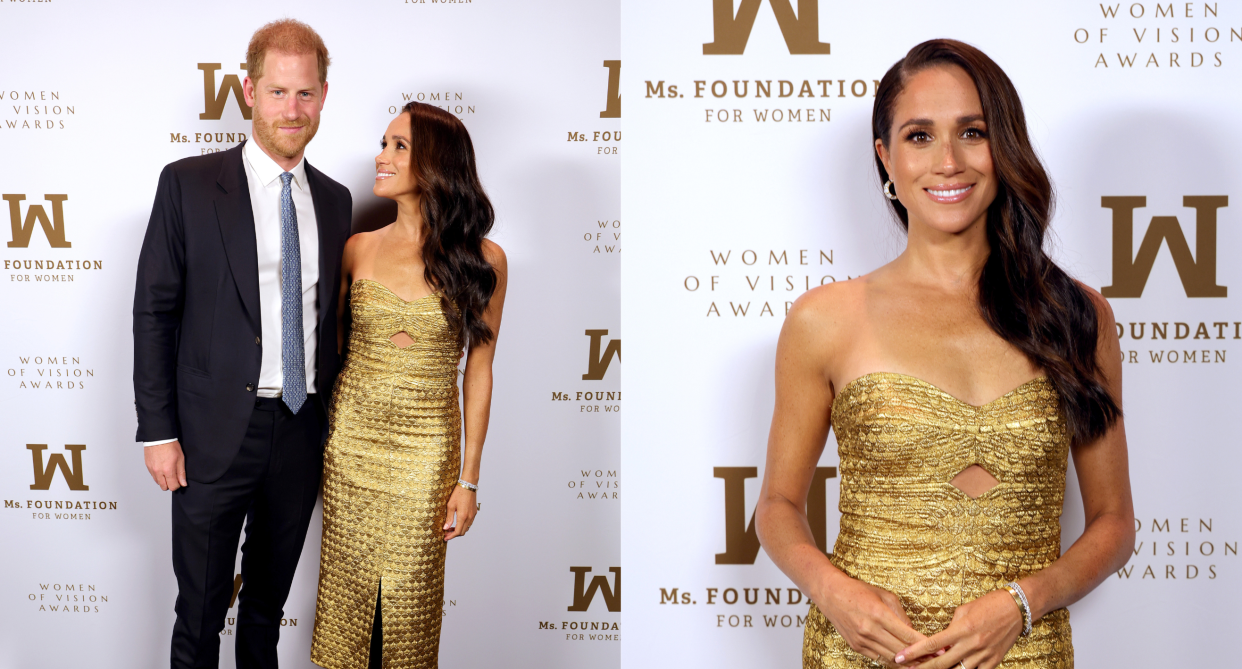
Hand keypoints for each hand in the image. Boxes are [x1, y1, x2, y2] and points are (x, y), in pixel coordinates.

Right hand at [144, 440, 186, 490]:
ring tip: (168, 472)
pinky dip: (158, 476)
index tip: (179, 481)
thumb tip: (183, 483)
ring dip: (163, 480)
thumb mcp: (180, 458)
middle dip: (170, 484)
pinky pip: (153, 476)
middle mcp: (158, 472)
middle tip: (174, 477)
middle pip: (164, 487)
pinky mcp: (147, 466)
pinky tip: (162, 469)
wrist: (158, 437)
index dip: (178, 485)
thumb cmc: (170, 445)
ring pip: (158, 482)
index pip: (173, 486)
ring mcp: (152, 470)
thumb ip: (181, 473)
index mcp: (168, 470)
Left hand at [443, 484, 476, 540]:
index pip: (457, 532)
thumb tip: (445, 528)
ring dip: (459, 530)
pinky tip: (457, 522)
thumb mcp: (450, 505)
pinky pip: (469, 523)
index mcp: (463, 516)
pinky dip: (463, 525)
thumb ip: (449, 518)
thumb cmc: (458, 493)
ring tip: (451, 528)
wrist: (468, 485)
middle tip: (446, 533)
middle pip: (462, 532)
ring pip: (466, 528)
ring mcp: (473, 515)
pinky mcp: (474, 512)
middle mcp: (469, 517)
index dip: (451, 536)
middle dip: (454, 534)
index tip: (445, 538)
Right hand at [817, 575, 932, 666]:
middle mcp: (869, 629)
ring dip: (908, 663)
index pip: (907, 635)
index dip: (926, 645)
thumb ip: (900, 614)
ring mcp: (862, 640)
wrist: (830, 594)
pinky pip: (879, 658)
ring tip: (922, 663)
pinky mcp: (856, 646)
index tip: (940, 650)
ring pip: (891, 658)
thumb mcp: (883, 595)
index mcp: (878, 614)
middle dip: (920, 657)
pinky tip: (903, 661)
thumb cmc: (858, 591)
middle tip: (936, 660)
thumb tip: (912, 631)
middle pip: (901, 650)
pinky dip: (892, 661)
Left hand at [894, 589, 1022, 668]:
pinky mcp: (994, 661)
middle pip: (941, 663)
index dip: (913, 653)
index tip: (900, 657)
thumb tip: (941, 640)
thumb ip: (951, 627)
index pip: (931, 644)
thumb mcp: (963, 610)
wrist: (1016, 608)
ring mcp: (983, 655)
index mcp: (960, 629)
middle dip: (921, 668)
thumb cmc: (988, 604)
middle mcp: (970, 644)